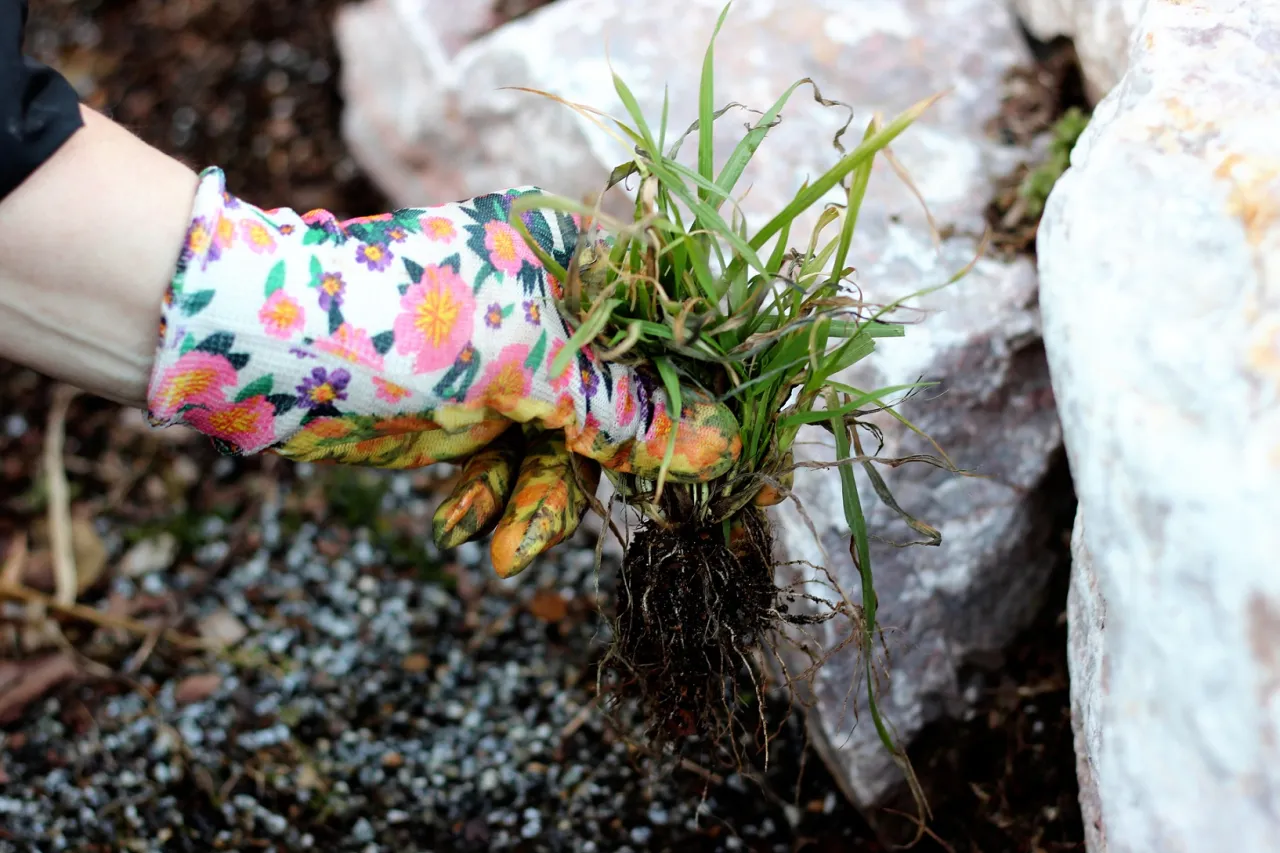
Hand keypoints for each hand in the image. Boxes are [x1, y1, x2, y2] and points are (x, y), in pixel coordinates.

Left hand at [145, 168, 741, 574]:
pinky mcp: (471, 413)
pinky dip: (490, 500)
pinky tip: (457, 520)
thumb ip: (620, 410)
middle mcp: (555, 308)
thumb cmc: (400, 321)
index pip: (674, 329)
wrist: (253, 348)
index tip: (736, 464)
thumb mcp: (525, 366)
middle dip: (618, 468)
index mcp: (580, 259)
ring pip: (569, 449)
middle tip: (653, 525)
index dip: (706, 398)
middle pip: (626, 399)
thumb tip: (719, 446)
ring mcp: (512, 364)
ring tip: (509, 549)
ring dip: (541, 503)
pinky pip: (513, 469)